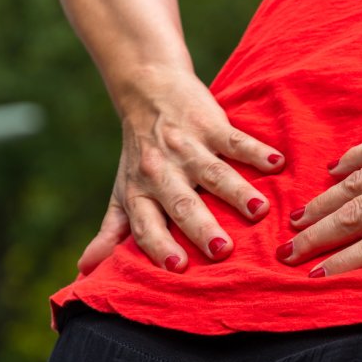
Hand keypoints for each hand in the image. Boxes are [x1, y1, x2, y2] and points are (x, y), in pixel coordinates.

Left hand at [79, 69, 284, 273]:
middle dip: (200, 226)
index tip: (178, 268)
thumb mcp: (124, 191)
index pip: (146, 224)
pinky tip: (276, 164)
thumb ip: (111, 231)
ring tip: (259, 211)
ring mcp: (186, 146)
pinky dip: (256, 151)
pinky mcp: (209, 124)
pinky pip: (234, 140)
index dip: (158, 245)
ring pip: (213, 173)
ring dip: (236, 192)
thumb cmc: (140, 153)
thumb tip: (85, 271)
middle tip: (221, 250)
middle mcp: (160, 171)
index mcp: (139, 193)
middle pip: (181, 203)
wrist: (147, 90)